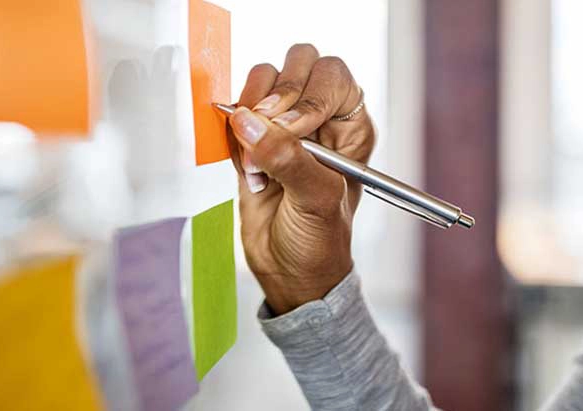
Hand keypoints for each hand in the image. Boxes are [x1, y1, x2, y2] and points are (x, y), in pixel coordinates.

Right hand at [228, 44, 375, 314]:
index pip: (333, 77)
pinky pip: (236, 112)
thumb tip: (250, 123)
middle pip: (299, 65)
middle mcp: (320, 119)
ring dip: (251, 115)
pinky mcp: (252, 141)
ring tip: (258, 163)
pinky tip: (247, 168)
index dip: (310, 95)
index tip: (291, 130)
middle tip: (266, 132)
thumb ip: (288, 159)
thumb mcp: (317, 201)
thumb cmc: (320, 243)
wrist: (289, 273)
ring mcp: (283, 128)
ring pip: (263, 82)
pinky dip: (232, 132)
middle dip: (278, 96)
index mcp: (350, 128)